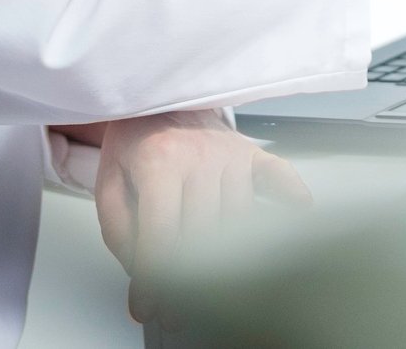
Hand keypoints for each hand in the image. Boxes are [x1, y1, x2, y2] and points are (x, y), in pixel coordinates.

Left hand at [90, 111, 310, 323]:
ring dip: (228, 257)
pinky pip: (278, 175)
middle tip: (177, 309)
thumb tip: (141, 273)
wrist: (158, 96)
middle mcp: (199, 155)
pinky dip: (290, 196)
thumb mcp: (109, 183)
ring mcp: (231, 152)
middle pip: (203, 233)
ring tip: (213, 284)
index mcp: (158, 160)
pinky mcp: (252, 151)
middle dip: (188, 281)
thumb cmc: (135, 139)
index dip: (155, 278)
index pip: (161, 232)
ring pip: (238, 218)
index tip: (149, 306)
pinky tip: (296, 213)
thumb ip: (121, 231)